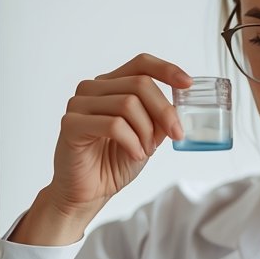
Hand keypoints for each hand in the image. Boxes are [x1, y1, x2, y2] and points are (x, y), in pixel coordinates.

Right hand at [10, 54, 187, 245]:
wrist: (85, 194)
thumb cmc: (111, 164)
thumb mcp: (146, 138)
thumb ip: (158, 119)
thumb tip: (177, 108)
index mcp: (110, 85)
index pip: (140, 64)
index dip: (166, 70)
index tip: (188, 84)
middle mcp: (92, 89)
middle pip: (139, 84)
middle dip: (164, 111)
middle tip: (176, 135)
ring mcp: (79, 104)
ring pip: (128, 104)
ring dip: (146, 132)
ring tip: (145, 151)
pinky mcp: (71, 124)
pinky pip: (113, 125)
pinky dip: (132, 142)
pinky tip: (134, 154)